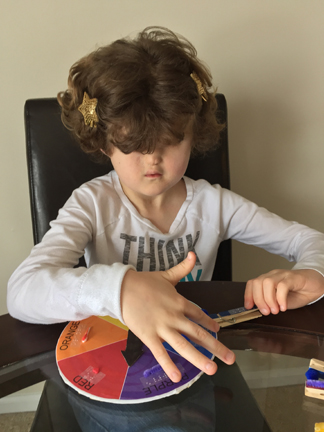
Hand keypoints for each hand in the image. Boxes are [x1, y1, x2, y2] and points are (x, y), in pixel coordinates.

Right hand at [121, 252, 234, 381]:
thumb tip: (194, 253)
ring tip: (212, 369)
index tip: (218, 330)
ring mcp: (162, 327)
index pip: (199, 315)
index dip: (210, 323)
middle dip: (216, 346)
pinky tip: (178, 377)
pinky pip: (160, 353)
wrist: (122, 288)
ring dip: (199, 358)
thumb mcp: (167, 275)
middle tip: (230, 358)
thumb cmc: (144, 282)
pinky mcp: (149, 336)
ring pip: (183, 345)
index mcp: (180, 302)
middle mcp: (175, 316)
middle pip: (198, 333)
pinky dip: (169, 365)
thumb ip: (183, 267)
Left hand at [244, 268, 323, 314]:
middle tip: (265, 312)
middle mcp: (273, 275)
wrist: (314, 285)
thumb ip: (270, 303)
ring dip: (268, 299)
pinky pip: (283, 286)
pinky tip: (283, 307)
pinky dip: (280, 298)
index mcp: (267, 280)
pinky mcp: (293, 277)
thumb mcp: (280, 301)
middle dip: (258, 299)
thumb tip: (261, 309)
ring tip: (275, 310)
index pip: (252, 283)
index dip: (248, 295)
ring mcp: (282, 275)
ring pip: (267, 282)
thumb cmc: (297, 292)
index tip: (249, 307)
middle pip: (257, 282)